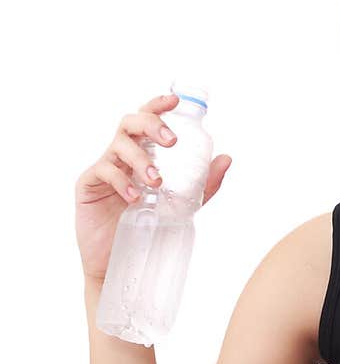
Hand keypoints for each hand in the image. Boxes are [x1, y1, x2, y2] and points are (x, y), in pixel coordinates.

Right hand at [75, 91, 230, 282]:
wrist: (120, 262)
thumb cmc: (149, 229)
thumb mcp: (182, 206)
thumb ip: (203, 184)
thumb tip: (226, 158)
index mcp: (143, 153)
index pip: (148, 120)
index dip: (158, 105)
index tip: (175, 101)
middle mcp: (122, 155)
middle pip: (131, 123)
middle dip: (152, 125)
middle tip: (172, 142)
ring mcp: (104, 168)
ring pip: (118, 145)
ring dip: (141, 159)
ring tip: (156, 181)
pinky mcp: (88, 184)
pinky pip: (103, 171)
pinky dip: (122, 181)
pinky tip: (135, 198)